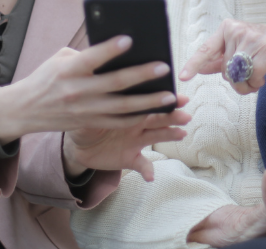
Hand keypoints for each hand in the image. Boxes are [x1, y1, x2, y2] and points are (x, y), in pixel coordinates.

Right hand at [0, 35, 185, 141]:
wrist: (25, 110)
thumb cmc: (47, 77)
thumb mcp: (60, 59)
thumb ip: (87, 55)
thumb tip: (117, 50)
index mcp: (68, 70)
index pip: (91, 58)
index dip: (110, 49)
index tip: (129, 39)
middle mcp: (77, 91)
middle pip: (114, 83)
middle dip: (142, 75)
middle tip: (164, 67)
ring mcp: (84, 110)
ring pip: (122, 107)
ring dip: (148, 102)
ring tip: (170, 95)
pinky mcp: (89, 123)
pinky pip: (118, 122)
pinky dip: (138, 117)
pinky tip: (155, 111)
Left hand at [64, 96, 191, 181]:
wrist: (79, 144)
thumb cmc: (85, 119)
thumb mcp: (88, 109)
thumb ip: (97, 102)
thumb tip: (99, 89)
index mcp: (129, 108)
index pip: (148, 101)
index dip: (163, 99)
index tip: (178, 97)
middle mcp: (137, 123)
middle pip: (158, 117)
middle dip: (173, 116)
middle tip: (186, 115)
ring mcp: (136, 141)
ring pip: (156, 136)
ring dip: (170, 135)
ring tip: (181, 133)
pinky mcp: (130, 158)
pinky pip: (142, 165)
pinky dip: (147, 170)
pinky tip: (151, 176)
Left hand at [179, 19, 265, 95]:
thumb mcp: (241, 52)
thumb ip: (220, 59)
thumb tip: (199, 68)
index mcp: (228, 28)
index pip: (207, 49)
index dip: (194, 64)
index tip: (182, 76)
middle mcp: (237, 30)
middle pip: (225, 69)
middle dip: (236, 80)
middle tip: (249, 76)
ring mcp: (252, 38)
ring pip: (237, 75)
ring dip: (247, 84)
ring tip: (257, 77)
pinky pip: (252, 77)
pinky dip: (257, 83)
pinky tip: (264, 77)